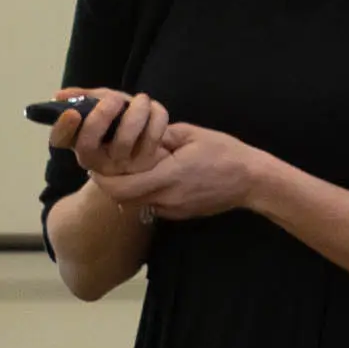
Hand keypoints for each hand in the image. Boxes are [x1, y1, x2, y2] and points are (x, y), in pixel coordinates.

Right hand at [48, 89, 175, 180]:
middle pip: (88, 143)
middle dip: (100, 115)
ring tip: (142, 99)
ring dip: (135, 112)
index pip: (59, 140)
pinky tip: (154, 109)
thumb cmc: (116, 124)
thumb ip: (83, 98)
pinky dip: (156, 117)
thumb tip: (60, 95)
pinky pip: (151, 138)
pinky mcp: (144, 164)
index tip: (72, 112)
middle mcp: (95, 159)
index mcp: (78, 142)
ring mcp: (119, 165)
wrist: (144, 146)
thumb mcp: (99, 108)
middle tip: (114, 98)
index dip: (62, 127)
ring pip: (124, 140)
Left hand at [95, 122, 262, 224]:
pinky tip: (154, 177)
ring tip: (130, 169)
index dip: (103, 179)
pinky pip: (153, 205)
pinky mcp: (180, 214)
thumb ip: (159, 136)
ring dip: (128, 189)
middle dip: (110, 185)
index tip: (96, 166)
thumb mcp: (190, 134)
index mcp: (168, 176)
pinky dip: (145, 193)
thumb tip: (134, 134)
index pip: (121, 187)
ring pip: (137, 204)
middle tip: (106, 167)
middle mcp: (167, 198)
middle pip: (123, 200)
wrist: (252, 181)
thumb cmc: (225, 152)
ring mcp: (173, 210)